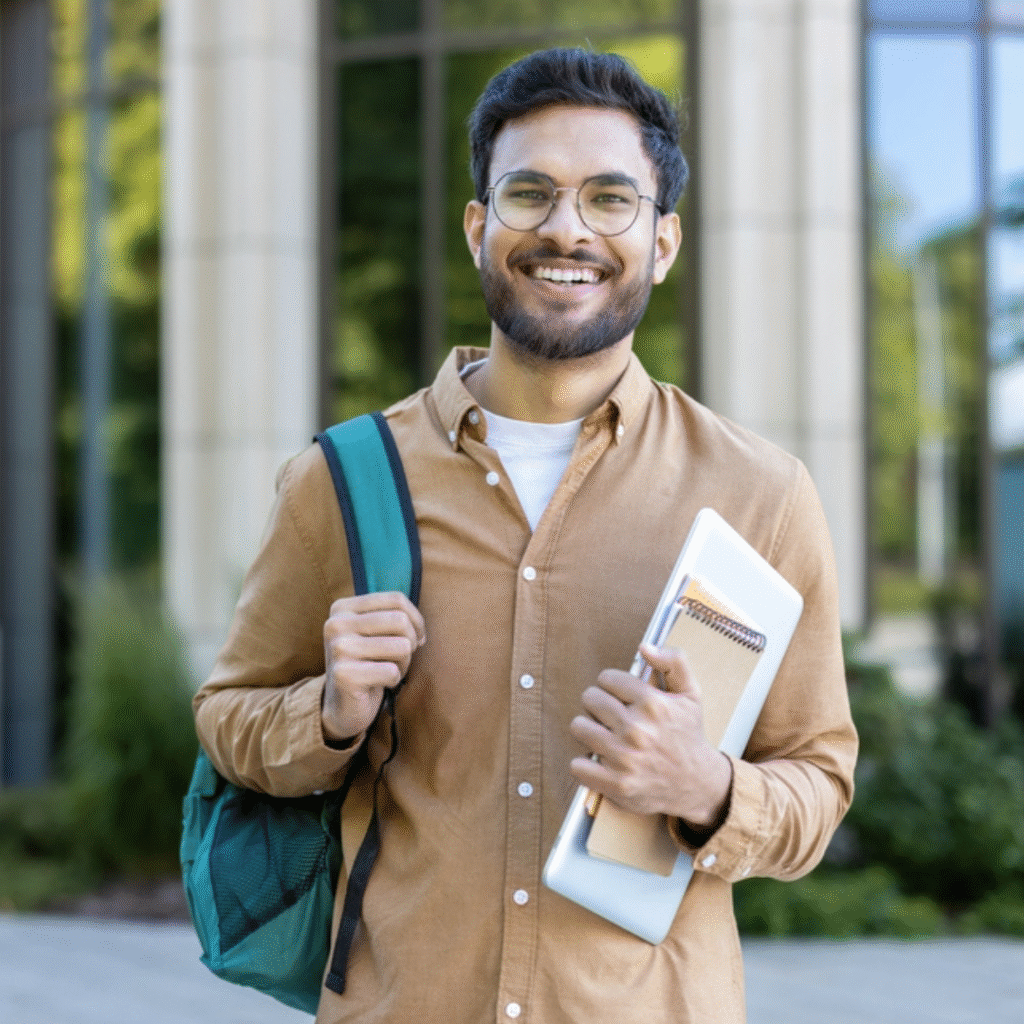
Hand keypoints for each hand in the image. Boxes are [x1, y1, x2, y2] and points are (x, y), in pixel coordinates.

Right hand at [322, 592, 425, 743]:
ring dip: (403, 663)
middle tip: (399, 658)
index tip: (416, 637)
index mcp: (342, 608)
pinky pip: (392, 671)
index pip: (396, 599)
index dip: (416, 620)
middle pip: (400, 621)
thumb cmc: (367, 664)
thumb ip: (393, 617)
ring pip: (401, 646)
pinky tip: (378, 684)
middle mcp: (336, 624)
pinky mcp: (344, 675)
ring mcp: (338, 649)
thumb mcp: (375, 633)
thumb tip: (420, 628)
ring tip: (387, 670)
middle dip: (410, 643)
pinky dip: (393, 680)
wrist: (342, 707)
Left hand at [568, 643, 731, 826]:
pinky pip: (578, 765)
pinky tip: (600, 760)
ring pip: (579, 727)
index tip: (619, 694)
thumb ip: (674, 661)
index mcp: (653, 704)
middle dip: (598, 704)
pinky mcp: (616, 784)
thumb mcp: (691, 693)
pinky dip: (585, 764)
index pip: (607, 678)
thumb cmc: (688, 735)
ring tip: (604, 734)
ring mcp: (624, 758)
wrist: (697, 783)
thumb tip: (645, 646)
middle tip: (610, 714)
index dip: (611, 684)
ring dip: (588, 729)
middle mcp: (637, 729)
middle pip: (590, 698)